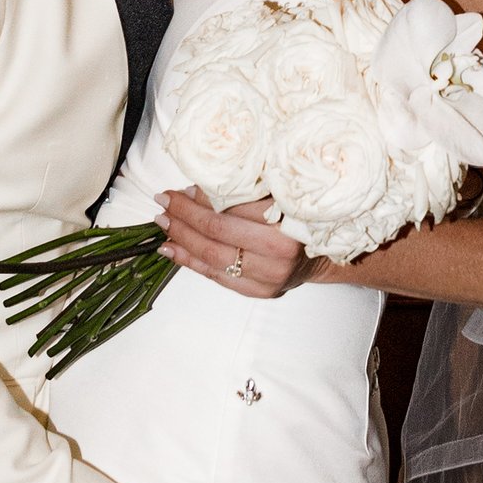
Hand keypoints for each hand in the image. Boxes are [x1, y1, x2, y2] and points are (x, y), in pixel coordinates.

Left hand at [159, 189, 308, 300]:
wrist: (320, 256)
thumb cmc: (296, 219)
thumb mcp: (276, 195)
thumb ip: (242, 190)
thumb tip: (193, 191)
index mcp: (287, 216)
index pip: (232, 205)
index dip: (200, 198)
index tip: (177, 190)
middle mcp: (281, 248)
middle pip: (218, 231)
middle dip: (184, 216)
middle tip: (163, 202)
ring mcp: (271, 275)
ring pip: (214, 256)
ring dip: (182, 239)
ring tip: (163, 224)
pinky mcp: (262, 292)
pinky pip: (218, 277)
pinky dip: (191, 262)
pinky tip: (172, 250)